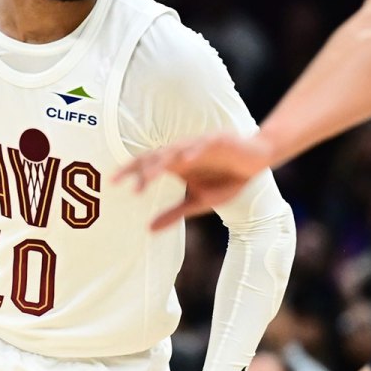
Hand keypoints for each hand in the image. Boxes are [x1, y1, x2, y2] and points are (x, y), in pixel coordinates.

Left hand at [115, 133, 272, 229]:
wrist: (258, 161)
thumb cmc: (227, 179)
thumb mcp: (199, 202)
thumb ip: (174, 213)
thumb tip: (148, 230)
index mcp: (176, 164)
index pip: (148, 165)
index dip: (131, 172)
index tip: (112, 183)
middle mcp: (183, 152)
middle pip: (156, 157)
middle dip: (140, 169)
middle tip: (124, 183)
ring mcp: (199, 145)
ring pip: (175, 150)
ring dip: (162, 162)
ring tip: (149, 175)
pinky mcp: (218, 140)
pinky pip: (203, 145)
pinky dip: (194, 151)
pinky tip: (185, 160)